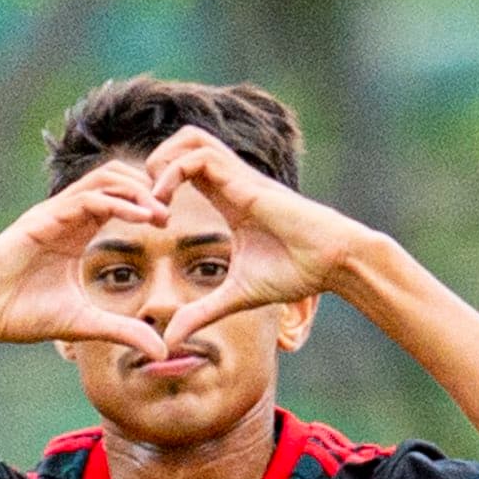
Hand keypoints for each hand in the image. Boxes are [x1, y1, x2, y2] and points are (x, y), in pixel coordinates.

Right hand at [0, 161, 170, 357]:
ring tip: (160, 211)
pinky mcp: (41, 220)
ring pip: (104, 179)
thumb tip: (162, 351)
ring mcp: (53, 214)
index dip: (147, 204)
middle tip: (170, 212)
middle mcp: (67, 215)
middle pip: (115, 178)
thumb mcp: (85, 323)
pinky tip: (141, 217)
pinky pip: (86, 199)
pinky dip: (117, 203)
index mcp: (77, 232)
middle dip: (147, 188)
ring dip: (137, 190)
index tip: (170, 224)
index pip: (119, 199)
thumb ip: (123, 331)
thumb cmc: (22, 314)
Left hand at [145, 127, 369, 347]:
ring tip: (154, 199)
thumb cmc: (295, 272)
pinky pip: (199, 158)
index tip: (151, 223)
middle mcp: (231, 181)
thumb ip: (201, 313)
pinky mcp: (245, 181)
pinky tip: (166, 206)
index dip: (160, 185)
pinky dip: (174, 173)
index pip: (186, 169)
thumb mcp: (235, 296)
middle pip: (185, 140)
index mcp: (229, 199)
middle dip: (157, 162)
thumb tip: (171, 340)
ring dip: (163, 162)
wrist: (331, 261)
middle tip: (146, 201)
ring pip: (190, 138)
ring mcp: (239, 176)